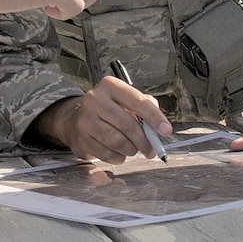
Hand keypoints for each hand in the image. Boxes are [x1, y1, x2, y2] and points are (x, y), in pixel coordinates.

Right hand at [35, 78, 171, 163]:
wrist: (76, 119)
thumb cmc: (110, 109)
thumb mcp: (127, 100)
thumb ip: (146, 108)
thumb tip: (159, 128)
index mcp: (110, 86)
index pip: (137, 101)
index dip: (155, 117)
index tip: (166, 130)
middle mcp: (95, 99)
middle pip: (127, 124)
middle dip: (144, 140)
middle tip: (151, 150)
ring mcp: (85, 119)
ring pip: (116, 141)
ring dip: (131, 149)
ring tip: (134, 149)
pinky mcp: (81, 138)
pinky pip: (106, 154)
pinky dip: (118, 157)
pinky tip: (121, 154)